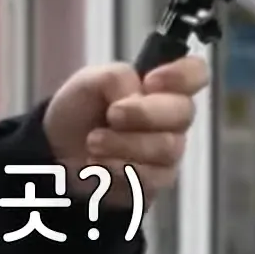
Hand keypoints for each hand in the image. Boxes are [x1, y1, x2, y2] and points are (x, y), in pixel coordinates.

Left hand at [42, 56, 207, 209]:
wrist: (58, 151)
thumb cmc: (80, 110)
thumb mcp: (90, 80)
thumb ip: (118, 77)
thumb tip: (138, 95)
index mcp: (161, 86)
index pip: (196, 73)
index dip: (183, 75)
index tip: (151, 82)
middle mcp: (172, 117)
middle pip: (184, 112)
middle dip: (144, 113)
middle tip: (112, 115)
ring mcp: (168, 150)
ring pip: (167, 147)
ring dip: (124, 143)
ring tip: (94, 141)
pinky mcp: (156, 180)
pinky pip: (152, 177)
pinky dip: (119, 168)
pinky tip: (97, 163)